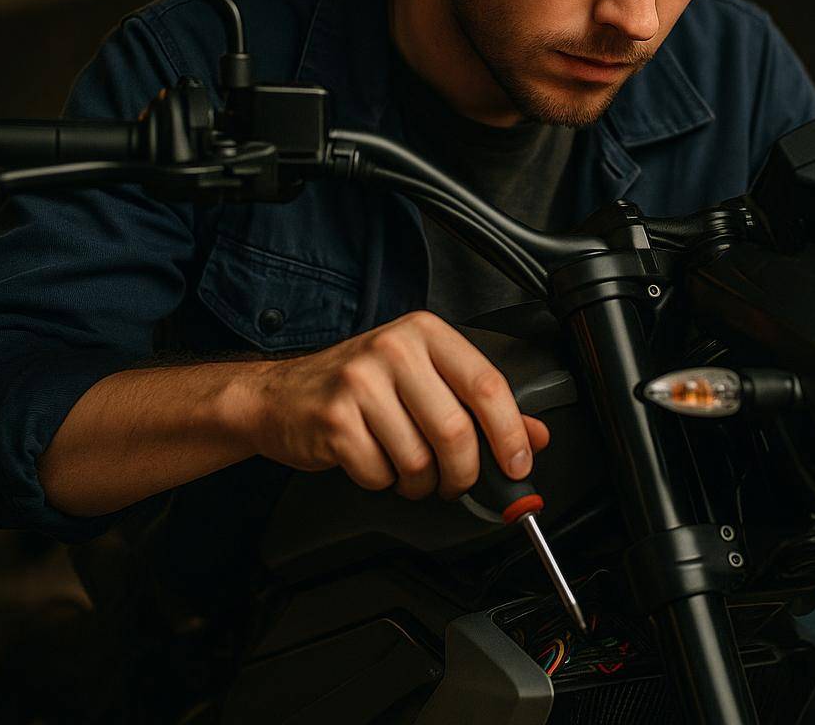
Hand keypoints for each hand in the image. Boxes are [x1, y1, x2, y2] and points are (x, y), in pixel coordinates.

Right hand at [243, 310, 550, 499]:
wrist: (279, 396)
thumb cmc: (358, 387)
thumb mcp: (424, 379)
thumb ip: (480, 404)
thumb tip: (535, 435)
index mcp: (425, 333)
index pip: (487, 384)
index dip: (510, 433)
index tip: (519, 465)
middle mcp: (394, 349)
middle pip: (455, 430)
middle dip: (463, 473)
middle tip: (457, 482)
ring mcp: (359, 382)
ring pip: (418, 459)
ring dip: (420, 482)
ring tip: (408, 471)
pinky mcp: (333, 418)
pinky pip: (379, 473)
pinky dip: (382, 482)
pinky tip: (373, 463)